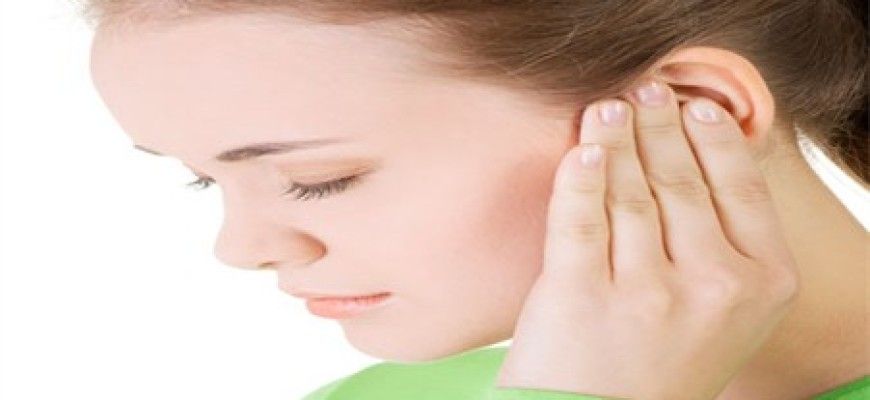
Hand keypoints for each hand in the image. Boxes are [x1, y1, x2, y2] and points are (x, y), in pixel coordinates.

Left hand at [494, 79, 800, 399]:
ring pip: (630, 192)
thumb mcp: (723, 311)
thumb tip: (692, 151)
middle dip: (658, 126)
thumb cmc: (661, 363)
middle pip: (681, 181)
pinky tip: (580, 148)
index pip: (738, 187)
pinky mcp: (584, 297)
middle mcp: (714, 287)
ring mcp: (648, 294)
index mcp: (763, 284)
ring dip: (615, 138)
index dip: (711, 136)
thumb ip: (722, 243)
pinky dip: (578, 177)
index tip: (693, 104)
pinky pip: (580, 218)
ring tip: (606, 107)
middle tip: (643, 91)